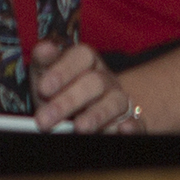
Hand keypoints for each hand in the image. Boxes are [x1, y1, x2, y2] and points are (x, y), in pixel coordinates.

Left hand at [30, 39, 145, 133]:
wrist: (81, 113)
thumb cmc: (60, 91)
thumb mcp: (46, 75)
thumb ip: (43, 62)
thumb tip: (44, 48)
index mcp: (86, 61)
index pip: (81, 56)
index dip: (63, 71)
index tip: (43, 88)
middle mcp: (105, 78)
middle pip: (94, 83)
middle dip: (68, 101)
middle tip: (44, 120)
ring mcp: (119, 99)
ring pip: (114, 102)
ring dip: (97, 115)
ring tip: (79, 128)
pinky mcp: (130, 121)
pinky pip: (137, 122)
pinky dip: (132, 126)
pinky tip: (122, 130)